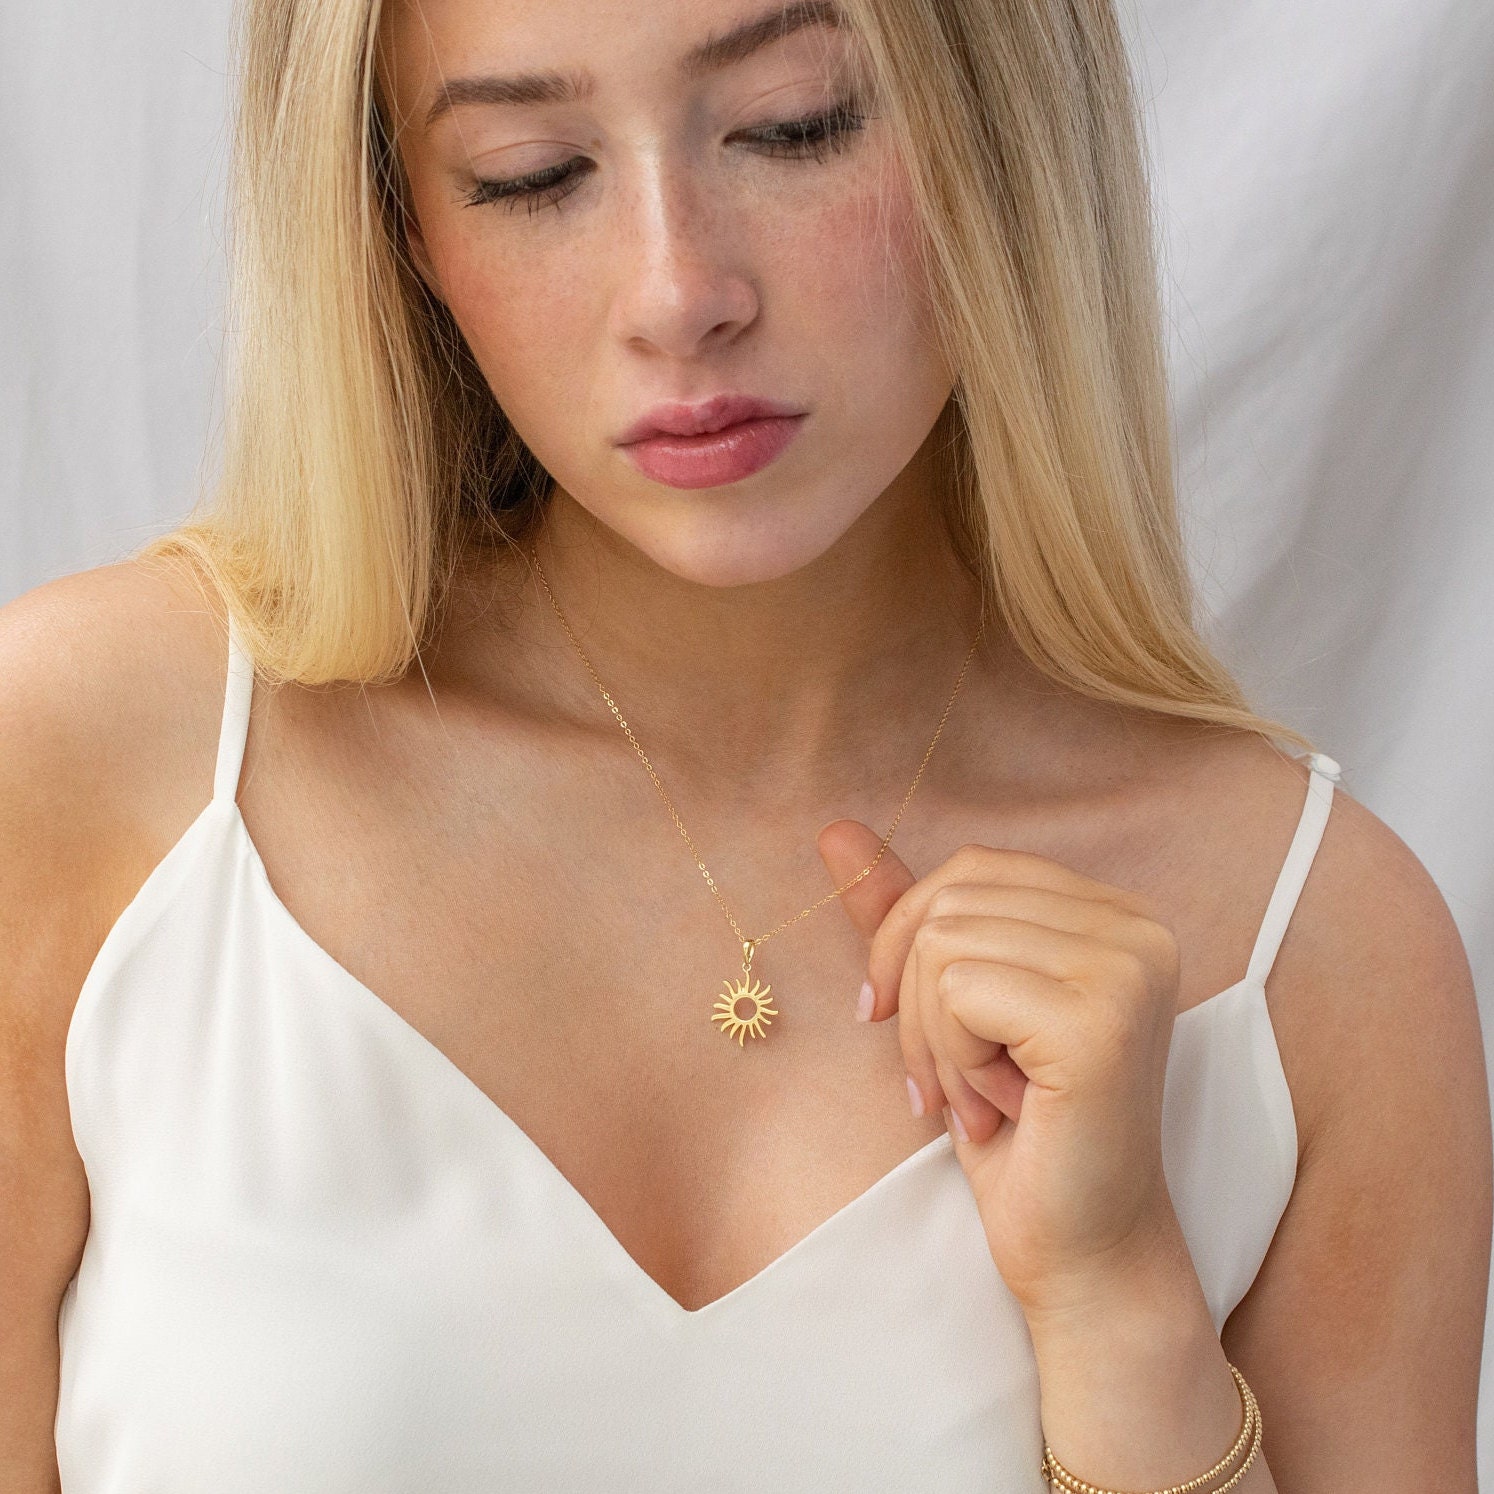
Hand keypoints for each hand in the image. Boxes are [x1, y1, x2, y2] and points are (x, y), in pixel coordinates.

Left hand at [817, 820, 1185, 1317]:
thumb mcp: (952, 1007)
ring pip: (944, 945)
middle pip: (949, 904)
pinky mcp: (1100, 1018)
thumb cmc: (1018, 1131)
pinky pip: (956, 991)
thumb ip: (908, 916)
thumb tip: (835, 830)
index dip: (909, 940)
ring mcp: (1127, 966)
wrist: (1079, 1248)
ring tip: (978, 1099)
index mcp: (1115, 913)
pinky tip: (998, 1111)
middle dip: (918, 1004)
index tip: (898, 1018)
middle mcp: (1138, 925)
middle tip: (950, 1083)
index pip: (970, 869)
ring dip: (934, 1041)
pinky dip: (950, 1060)